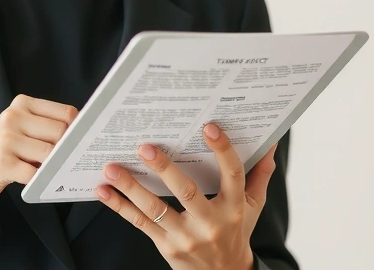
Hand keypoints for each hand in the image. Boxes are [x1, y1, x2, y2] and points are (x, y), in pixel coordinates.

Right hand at [0, 94, 77, 212]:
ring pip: (49, 153)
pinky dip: (41, 179)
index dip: (79, 129)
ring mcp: (6, 140)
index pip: (66, 113)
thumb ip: (46, 126)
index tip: (83, 142)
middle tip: (69, 161)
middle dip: (67, 149)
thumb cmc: (3, 149)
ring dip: (54, 166)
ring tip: (53, 171)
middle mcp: (13, 117)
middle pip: (60, 132)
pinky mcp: (2, 163)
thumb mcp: (21, 127)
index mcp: (22, 104)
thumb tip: (82, 136)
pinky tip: (37, 180)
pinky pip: (34, 173)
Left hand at [94, 122, 277, 269]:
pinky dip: (119, 206)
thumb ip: (259, 175)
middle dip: (165, 169)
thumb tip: (271, 143)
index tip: (209, 127)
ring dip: (131, 188)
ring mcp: (186, 236)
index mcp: (234, 207)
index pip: (232, 176)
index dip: (223, 151)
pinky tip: (103, 190)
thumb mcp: (252, 207)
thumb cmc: (236, 233)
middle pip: (188, 193)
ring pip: (155, 210)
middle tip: (145, 147)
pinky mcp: (166, 246)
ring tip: (111, 167)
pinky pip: (139, 223)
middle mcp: (210, 222)